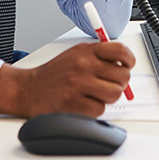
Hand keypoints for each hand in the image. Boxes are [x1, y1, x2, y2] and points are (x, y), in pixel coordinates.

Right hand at [0, 41, 134, 117]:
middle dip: (120, 83)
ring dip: (108, 97)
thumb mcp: (75, 54)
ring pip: (115, 93)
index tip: (127, 66)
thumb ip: (99, 56)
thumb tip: (124, 66)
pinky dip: (95, 109)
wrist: (28, 89)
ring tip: (95, 94)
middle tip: (109, 84)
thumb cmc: (54, 74)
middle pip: (122, 75)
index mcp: (86, 51)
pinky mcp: (74, 103)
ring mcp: (79, 84)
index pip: (120, 51)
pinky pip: (100, 109)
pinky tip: (84, 103)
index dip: (129, 60)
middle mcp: (83, 65)